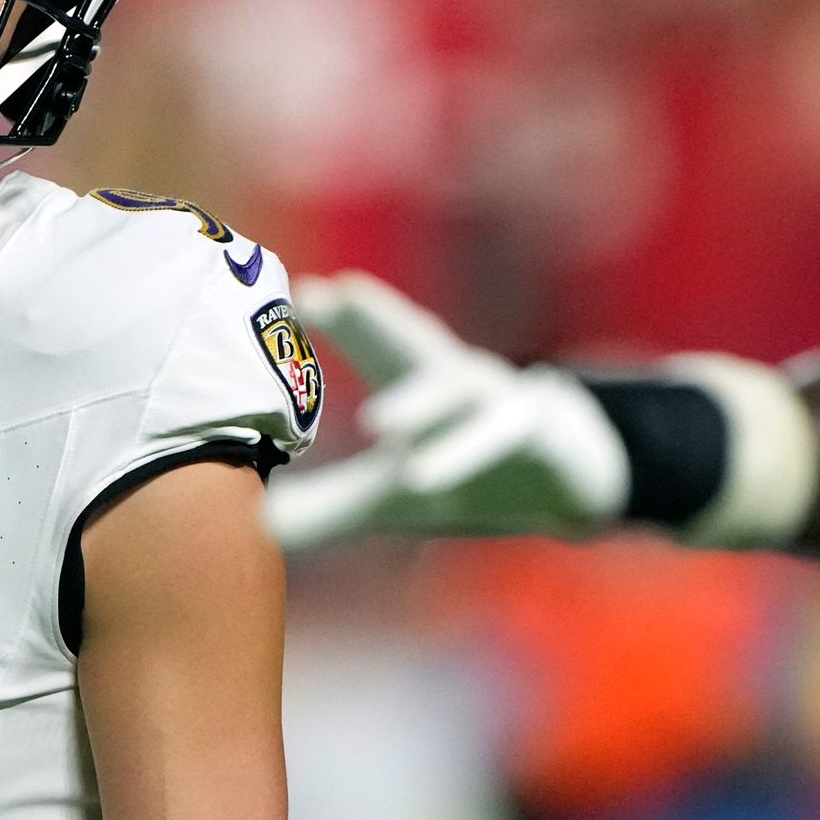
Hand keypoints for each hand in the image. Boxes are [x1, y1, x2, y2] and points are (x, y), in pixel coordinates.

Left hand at [265, 271, 628, 549]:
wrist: (564, 484)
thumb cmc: (467, 475)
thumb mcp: (392, 498)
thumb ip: (328, 506)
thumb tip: (256, 526)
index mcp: (413, 384)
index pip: (369, 344)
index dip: (335, 318)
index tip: (294, 294)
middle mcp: (453, 381)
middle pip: (408, 341)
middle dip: (370, 318)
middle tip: (324, 296)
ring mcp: (497, 405)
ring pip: (459, 392)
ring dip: (421, 403)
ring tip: (378, 424)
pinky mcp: (533, 438)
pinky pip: (500, 441)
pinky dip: (467, 456)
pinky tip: (427, 478)